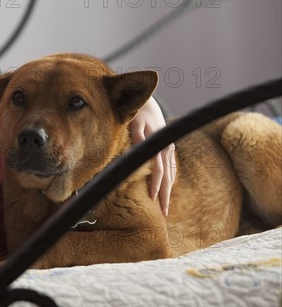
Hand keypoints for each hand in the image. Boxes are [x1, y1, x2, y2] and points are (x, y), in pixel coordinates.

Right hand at [130, 97, 176, 215]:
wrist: (140, 94)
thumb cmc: (144, 119)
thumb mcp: (152, 138)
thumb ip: (152, 155)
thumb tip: (151, 176)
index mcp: (165, 148)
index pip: (169, 175)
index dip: (167, 193)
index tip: (165, 211)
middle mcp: (161, 143)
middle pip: (165, 173)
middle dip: (164, 193)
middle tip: (163, 212)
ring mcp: (150, 135)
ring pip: (156, 162)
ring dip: (156, 181)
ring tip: (153, 197)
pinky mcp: (138, 127)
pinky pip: (140, 145)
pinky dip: (142, 159)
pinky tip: (140, 171)